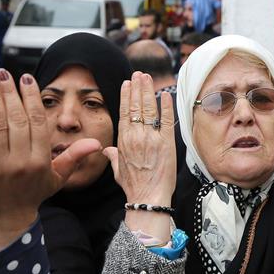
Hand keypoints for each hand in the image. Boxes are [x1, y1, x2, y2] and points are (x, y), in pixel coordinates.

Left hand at [0, 69, 100, 252]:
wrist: (6, 222)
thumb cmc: (32, 195)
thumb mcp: (57, 178)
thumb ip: (74, 157)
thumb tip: (96, 143)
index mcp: (41, 161)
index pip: (38, 122)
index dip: (32, 98)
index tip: (26, 79)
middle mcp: (21, 162)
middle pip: (17, 119)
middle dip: (10, 92)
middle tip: (4, 73)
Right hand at [105, 72, 175, 242]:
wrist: (148, 199)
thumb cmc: (133, 187)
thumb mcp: (118, 170)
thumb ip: (113, 156)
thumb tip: (106, 150)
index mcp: (123, 141)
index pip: (123, 113)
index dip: (125, 96)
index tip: (127, 83)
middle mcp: (136, 137)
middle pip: (135, 107)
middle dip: (137, 88)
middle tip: (139, 74)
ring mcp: (151, 139)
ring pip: (149, 110)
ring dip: (148, 92)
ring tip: (148, 78)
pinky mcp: (167, 143)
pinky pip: (166, 121)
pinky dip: (166, 106)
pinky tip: (165, 94)